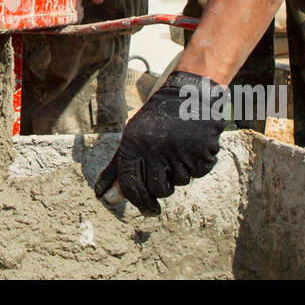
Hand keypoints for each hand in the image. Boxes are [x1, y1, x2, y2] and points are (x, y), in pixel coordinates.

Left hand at [94, 70, 225, 214]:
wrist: (187, 95)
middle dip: (163, 188)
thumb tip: (103, 196)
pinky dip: (197, 164)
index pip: (130, 183)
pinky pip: (198, 172)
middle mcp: (153, 149)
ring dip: (181, 171)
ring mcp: (178, 151)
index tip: (148, 209)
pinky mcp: (200, 152)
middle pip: (157, 190)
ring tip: (180, 148)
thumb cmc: (155, 121)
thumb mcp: (131, 138)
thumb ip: (117, 169)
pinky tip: (193, 145)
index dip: (138, 200)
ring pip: (180, 182)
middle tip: (168, 172)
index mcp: (132, 144)